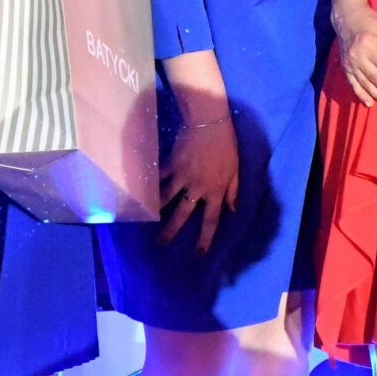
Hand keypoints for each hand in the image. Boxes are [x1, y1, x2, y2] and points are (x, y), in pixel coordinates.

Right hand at [159, 117, 239, 252]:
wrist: (210, 123)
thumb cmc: (226, 146)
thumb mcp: (236, 169)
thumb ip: (233, 190)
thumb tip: (233, 210)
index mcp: (216, 190)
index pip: (212, 219)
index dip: (205, 237)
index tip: (199, 253)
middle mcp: (198, 187)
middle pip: (184, 213)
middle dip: (173, 229)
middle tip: (162, 243)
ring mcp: (183, 176)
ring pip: (168, 197)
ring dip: (157, 210)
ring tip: (147, 219)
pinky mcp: (172, 163)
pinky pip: (160, 177)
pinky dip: (151, 185)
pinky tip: (141, 192)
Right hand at [335, 0, 376, 106]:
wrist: (346, 18)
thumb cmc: (369, 22)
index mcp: (368, 45)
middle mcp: (357, 56)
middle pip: (376, 77)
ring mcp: (350, 64)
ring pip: (365, 84)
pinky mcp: (346, 68)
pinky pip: (353, 84)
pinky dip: (361, 95)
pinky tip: (370, 103)